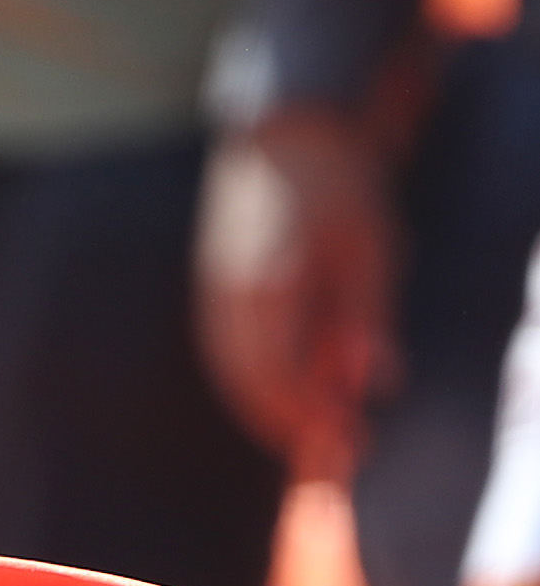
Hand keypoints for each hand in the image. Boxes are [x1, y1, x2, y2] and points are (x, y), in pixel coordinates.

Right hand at [195, 103, 394, 481]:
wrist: (284, 136)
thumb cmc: (338, 186)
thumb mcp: (372, 249)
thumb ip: (369, 319)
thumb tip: (373, 384)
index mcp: (270, 293)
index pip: (281, 382)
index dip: (313, 421)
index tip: (350, 441)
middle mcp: (230, 303)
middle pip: (248, 390)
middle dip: (289, 428)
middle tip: (333, 450)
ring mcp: (214, 297)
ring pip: (231, 377)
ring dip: (268, 410)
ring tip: (310, 428)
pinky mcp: (212, 291)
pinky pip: (224, 356)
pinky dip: (252, 384)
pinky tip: (281, 389)